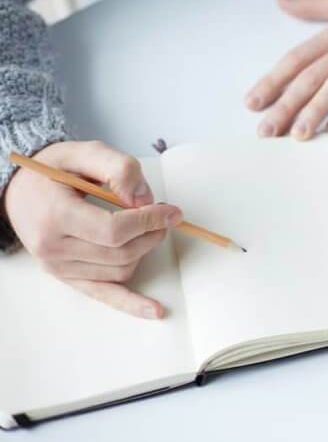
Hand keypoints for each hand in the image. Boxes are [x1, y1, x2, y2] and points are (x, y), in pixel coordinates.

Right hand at [4, 141, 182, 318]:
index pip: (114, 231)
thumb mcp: (85, 152)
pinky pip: (104, 294)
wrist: (21, 189)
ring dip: (144, 251)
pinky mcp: (67, 277)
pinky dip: (131, 303)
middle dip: (152, 233)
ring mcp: (59, 267)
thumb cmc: (54, 169)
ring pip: (120, 270)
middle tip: (164, 214)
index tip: (171, 211)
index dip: (149, 221)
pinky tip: (155, 310)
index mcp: (56, 216)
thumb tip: (144, 199)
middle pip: (121, 253)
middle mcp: (54, 248)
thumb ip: (119, 168)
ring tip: (147, 227)